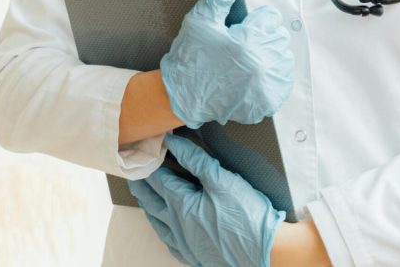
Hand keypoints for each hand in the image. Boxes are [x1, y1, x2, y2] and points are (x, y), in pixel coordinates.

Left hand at [128, 132, 284, 266]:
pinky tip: (165, 229)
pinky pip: (170, 242)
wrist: (266, 253)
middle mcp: (178, 227)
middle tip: (132, 173)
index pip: (159, 180)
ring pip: (158, 224)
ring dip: (148, 207)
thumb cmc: (246, 216)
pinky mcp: (196, 256)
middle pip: (152, 202)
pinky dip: (162, 230)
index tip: (143, 151)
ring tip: (143, 197)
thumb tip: (175, 144)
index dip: (150, 164)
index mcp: (182, 206)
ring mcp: (186, 244)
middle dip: (141, 186)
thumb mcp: (223, 180)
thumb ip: (197, 160)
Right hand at [160, 0, 294, 128]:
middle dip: (262, 37)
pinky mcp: (266, 102)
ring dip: (269, 56)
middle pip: (278, 37)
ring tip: (247, 60)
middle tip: (240, 45)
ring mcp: (264, 86)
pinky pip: (284, 82)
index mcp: (247, 42)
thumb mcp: (201, 20)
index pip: (271, 18)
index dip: (254, 21)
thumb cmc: (190, 57)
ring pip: (284, 59)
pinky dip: (273, 77)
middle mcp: (260, 65)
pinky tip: (254, 75)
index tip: (241, 28)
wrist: (182, 96)